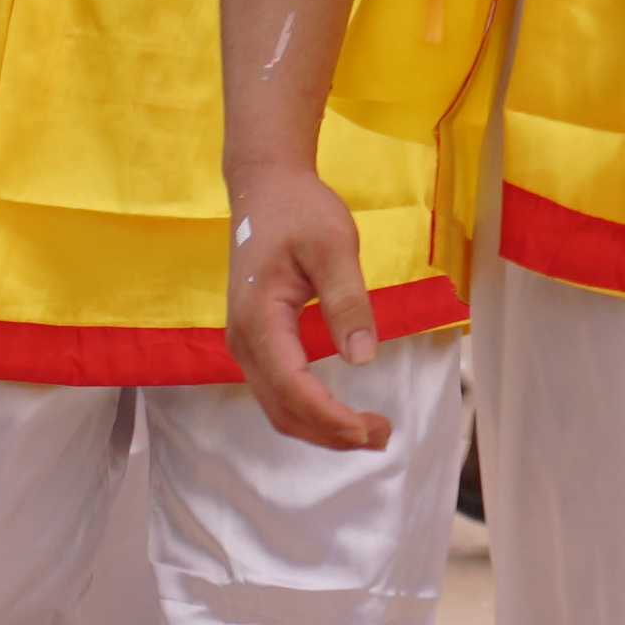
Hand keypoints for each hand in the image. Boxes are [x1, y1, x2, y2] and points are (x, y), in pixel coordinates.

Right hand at [229, 162, 390, 447]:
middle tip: (382, 437)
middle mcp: (242, 340)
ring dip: (321, 428)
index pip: (291, 386)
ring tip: (370, 432)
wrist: (265, 188)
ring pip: (277, 407)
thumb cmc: (300, 211)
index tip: (369, 429)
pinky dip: (309, 411)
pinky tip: (340, 413)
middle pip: (282, 409)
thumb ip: (347, 300)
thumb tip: (364, 358)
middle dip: (331, 432)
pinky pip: (278, 391)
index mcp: (257, 318)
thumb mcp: (334, 245)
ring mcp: (245, 344)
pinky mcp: (256, 342)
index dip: (330, 416)